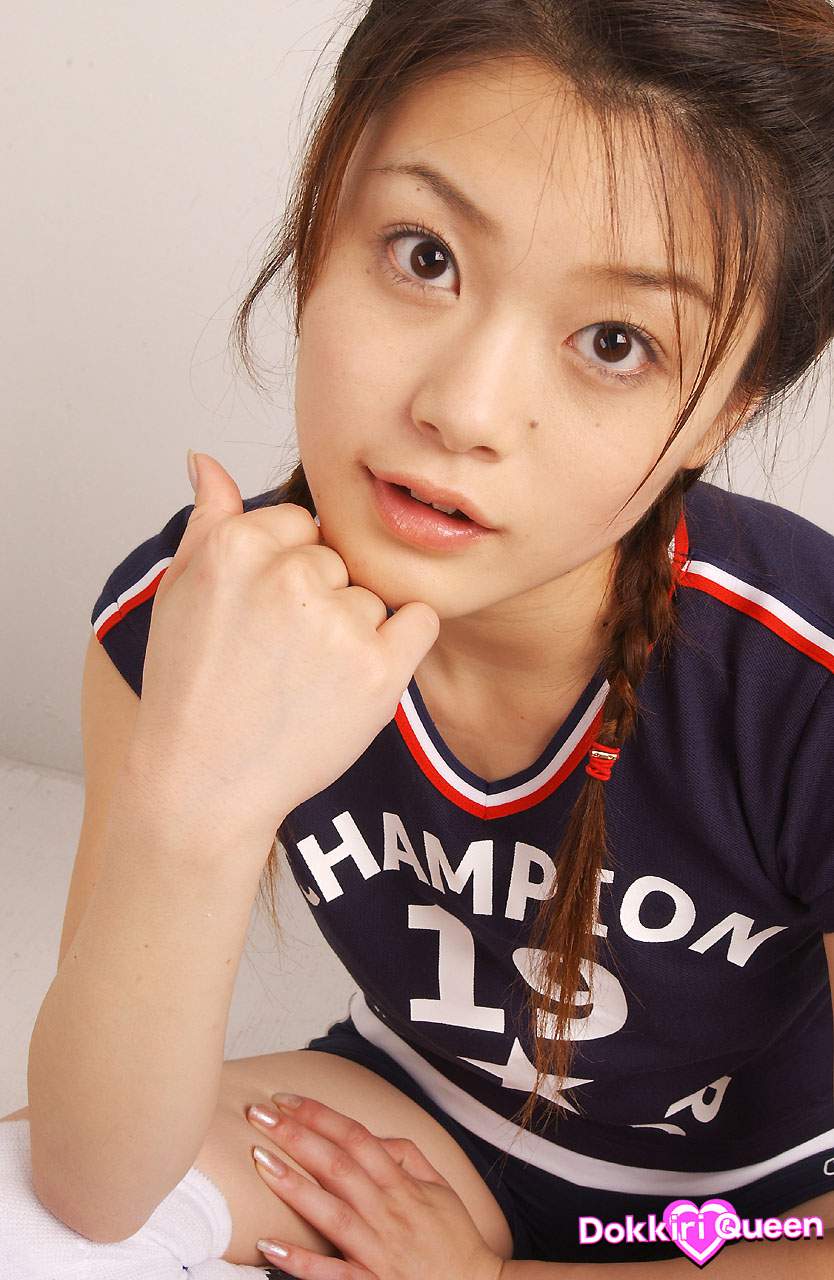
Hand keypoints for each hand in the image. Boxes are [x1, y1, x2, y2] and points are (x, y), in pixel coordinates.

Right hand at [130, 451, 439, 851]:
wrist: (204, 784)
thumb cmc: (189, 689)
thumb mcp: (179, 592)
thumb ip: (207, 520)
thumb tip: (208, 461)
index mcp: (238, 545)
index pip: (299, 523)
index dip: (285, 570)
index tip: (263, 617)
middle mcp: (290, 575)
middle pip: (338, 559)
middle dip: (320, 598)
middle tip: (279, 656)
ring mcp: (339, 622)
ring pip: (374, 595)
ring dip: (354, 629)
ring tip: (304, 680)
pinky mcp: (380, 670)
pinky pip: (420, 621)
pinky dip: (401, 644)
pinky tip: (356, 677)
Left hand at [245, 1093, 505, 1279]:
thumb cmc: (455, 1240)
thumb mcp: (440, 1189)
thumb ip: (408, 1156)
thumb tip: (376, 1134)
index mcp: (403, 1186)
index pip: (356, 1138)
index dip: (320, 1115)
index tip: (285, 1100)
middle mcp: (389, 1212)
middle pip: (338, 1165)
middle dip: (296, 1136)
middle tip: (258, 1114)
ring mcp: (379, 1251)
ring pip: (332, 1212)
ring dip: (293, 1185)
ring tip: (259, 1160)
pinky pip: (333, 1273)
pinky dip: (301, 1261)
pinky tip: (270, 1246)